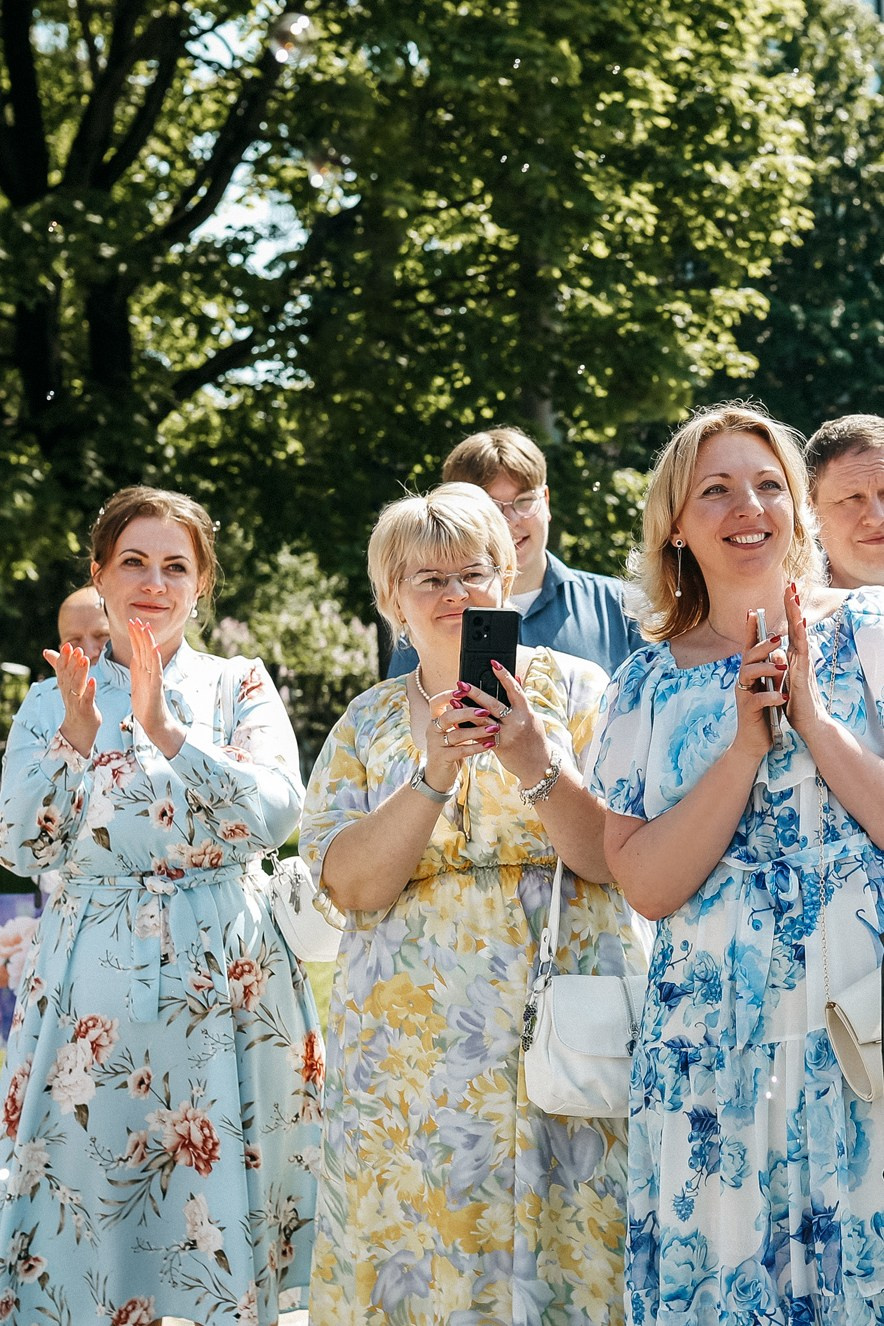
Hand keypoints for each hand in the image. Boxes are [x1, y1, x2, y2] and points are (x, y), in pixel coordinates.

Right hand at [43, 642, 100, 755]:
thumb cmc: (75, 703)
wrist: (78, 729)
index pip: (62, 669)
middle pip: (68, 675)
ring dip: (81, 672)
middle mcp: (68, 692)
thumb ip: (58, 666)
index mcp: (64, 684)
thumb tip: (46, 651)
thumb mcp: (67, 683)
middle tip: (77, 649)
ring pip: (77, 685)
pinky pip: (87, 699)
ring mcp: (77, 701)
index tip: (68, 645)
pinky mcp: (86, 710)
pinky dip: (90, 690)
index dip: (64, 658)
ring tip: (85, 660)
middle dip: (72, 662)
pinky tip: (93, 681)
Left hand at [128, 618, 185, 757]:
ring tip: (144, 628)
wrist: (154, 723)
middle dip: (140, 634)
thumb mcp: (137, 684)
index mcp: (143, 671)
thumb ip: (137, 670)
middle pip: (145, 649)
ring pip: (150, 656)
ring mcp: (154, 678)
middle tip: (135, 619)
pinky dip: (155, 658)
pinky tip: (153, 648)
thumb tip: (134, 656)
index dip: (135, 636)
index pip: (139, 650)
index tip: (131, 622)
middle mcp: (150, 672)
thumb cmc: (146, 705)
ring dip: (147, 641)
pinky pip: (156, 670)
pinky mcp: (156, 687)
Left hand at [428, 661, 552, 788]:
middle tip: (461, 684)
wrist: (539, 765)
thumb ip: (521, 699)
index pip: (515, 689)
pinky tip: (457, 722)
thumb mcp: (532, 718)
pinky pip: (482, 736)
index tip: (493, 663)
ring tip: (454, 702)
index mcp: (526, 711)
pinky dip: (469, 728)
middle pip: (493, 704)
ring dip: (467, 710)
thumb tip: (516, 677)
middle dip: (475, 693)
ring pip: (484, 720)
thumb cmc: (534, 738)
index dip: (504, 675)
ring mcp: (508, 735)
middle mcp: (518, 722)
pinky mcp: (500, 747)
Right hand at [732, 610, 788, 757]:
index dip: (749, 630)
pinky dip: (771, 696)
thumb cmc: (763, 713)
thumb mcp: (768, 687)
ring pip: (749, 674)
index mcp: (749, 674)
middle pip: (748, 657)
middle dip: (762, 645)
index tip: (753, 612)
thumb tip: (780, 652)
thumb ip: (771, 671)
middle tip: (778, 637)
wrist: (754, 741)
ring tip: (782, 668)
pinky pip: (758, 700)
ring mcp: (744, 696)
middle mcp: (744, 682)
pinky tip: (782, 697)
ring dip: (766, 668)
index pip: (748, 648)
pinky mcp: (749, 711)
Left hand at [781, 582, 828, 738]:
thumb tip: (776, 650)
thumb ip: (781, 663)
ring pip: (799, 634)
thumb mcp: (784, 678)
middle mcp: (800, 656)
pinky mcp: (803, 673)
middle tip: (791, 583)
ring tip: (794, 596)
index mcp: (794, 656)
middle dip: (793, 604)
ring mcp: (803, 663)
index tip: (787, 591)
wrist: (808, 723)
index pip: (790, 629)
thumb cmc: (796, 702)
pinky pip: (801, 652)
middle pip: (796, 625)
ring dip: (796, 614)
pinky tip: (799, 624)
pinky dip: (800, 637)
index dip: (788, 610)